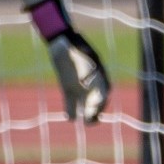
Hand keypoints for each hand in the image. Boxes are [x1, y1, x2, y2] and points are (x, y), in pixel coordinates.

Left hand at [29, 0, 109, 122]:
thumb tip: (85, 80)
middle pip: (97, 101)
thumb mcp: (79, 53)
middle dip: (96, 111)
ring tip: (86, 122)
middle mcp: (91, 82)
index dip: (101, 100)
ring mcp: (80, 86)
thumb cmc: (71, 45)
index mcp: (98, 74)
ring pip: (86, 105)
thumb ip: (84, 67)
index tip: (96, 106)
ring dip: (86, 114)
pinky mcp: (68, 89)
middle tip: (91, 119)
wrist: (60, 40)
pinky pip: (71, 103)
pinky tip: (69, 116)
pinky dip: (71, 111)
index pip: (103, 90)